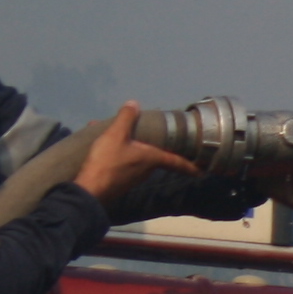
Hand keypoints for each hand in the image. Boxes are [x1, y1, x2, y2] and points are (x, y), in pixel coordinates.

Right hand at [75, 102, 197, 202]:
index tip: (203, 171)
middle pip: (154, 157)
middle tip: (150, 135)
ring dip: (128, 146)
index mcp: (151, 159)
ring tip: (114, 133)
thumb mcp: (116, 135)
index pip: (177, 162)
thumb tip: (134, 103)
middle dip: (151, 145)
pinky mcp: (118, 182)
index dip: (190, 165)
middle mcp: (145, 171)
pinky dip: (115, 152)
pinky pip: (120, 162)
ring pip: (134, 158)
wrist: (89, 190)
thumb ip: (126, 118)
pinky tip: (100, 143)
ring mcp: (132, 179)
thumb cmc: (108, 162)